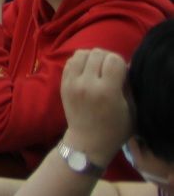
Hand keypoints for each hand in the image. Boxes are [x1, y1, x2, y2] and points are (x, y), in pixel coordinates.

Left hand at [57, 48, 134, 164]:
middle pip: (97, 53)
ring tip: (97, 69)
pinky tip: (86, 71)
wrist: (87, 141)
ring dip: (92, 57)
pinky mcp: (63, 84)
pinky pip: (70, 61)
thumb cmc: (115, 129)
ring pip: (82, 53)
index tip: (121, 73)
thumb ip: (129, 86)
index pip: (113, 59)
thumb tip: (124, 65)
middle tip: (109, 70)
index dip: (120, 63)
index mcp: (107, 91)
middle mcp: (87, 84)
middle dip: (107, 58)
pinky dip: (80, 61)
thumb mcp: (132, 110)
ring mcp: (72, 83)